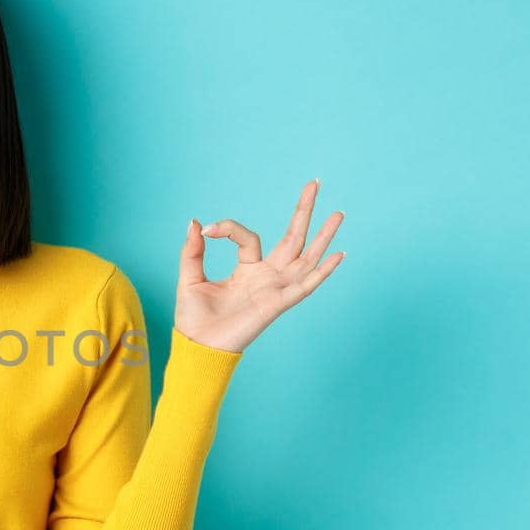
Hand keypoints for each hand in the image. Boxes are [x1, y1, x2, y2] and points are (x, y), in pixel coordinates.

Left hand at [174, 179, 344, 352]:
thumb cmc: (194, 318)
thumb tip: (196, 222)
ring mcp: (275, 290)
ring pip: (306, 258)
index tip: (208, 229)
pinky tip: (339, 255)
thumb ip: (192, 251)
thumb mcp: (190, 277)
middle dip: (304, 211)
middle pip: (293, 239)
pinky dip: (322, 272)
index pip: (249, 237)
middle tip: (315, 183)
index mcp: (247, 270)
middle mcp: (266, 277)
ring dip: (323, 236)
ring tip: (339, 213)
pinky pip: (304, 286)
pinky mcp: (276, 304)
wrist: (196, 346)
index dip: (229, 228)